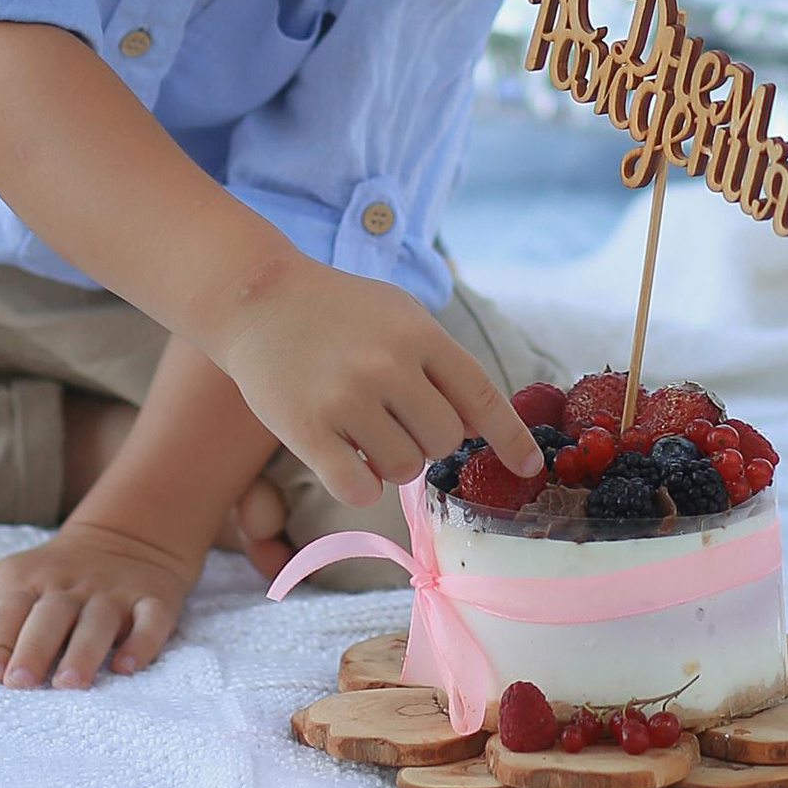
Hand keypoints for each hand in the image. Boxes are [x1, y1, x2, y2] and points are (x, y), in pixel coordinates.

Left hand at [0, 518, 200, 688]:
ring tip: (68, 684)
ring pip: (98, 620)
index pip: (7, 610)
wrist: (124, 539)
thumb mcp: (6, 577)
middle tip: (20, 684)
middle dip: (33, 649)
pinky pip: (150, 621)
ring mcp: (113, 592)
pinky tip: (127, 666)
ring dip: (82, 651)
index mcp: (28, 578)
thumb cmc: (50, 577)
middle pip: (49, 615)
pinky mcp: (152, 601)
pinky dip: (141, 643)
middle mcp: (71, 585)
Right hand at [217, 258, 544, 509]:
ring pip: (403, 468)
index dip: (510, 438)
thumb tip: (481, 425)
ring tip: (363, 427)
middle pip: (444, 441)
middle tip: (397, 417)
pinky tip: (345, 457)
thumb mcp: (400, 315)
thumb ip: (442, 363)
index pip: (482, 397)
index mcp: (418, 334)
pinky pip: (359, 488)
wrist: (257, 299)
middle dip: (430, 439)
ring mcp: (345, 399)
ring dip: (391, 460)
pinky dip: (360, 483)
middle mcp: (387, 366)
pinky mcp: (306, 430)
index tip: (530, 465)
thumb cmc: (338, 310)